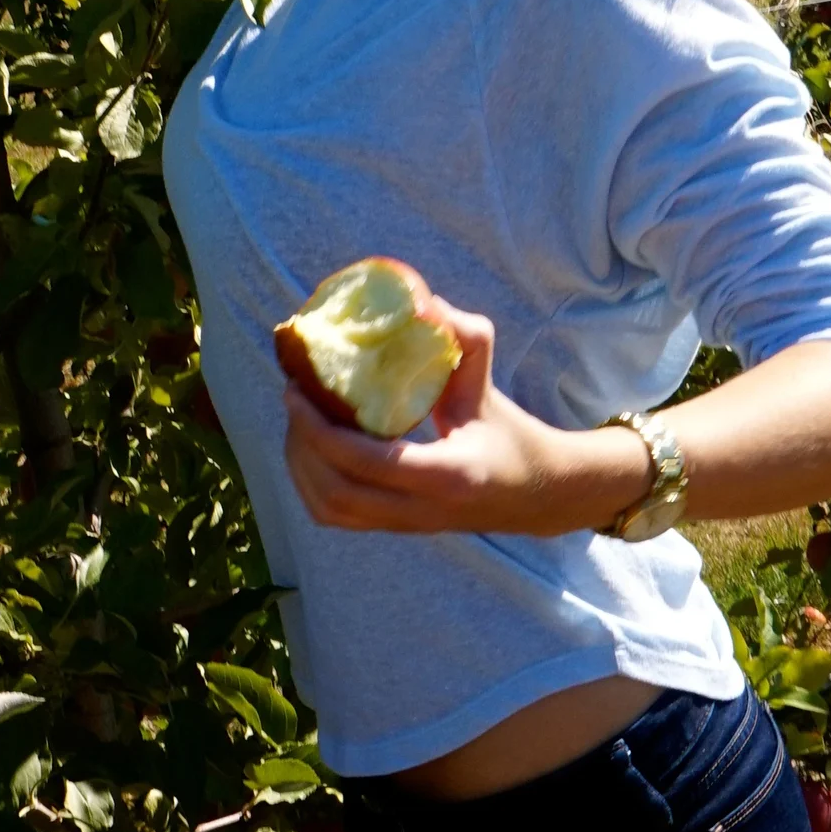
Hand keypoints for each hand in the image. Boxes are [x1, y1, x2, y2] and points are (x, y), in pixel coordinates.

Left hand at [280, 302, 643, 539]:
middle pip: (335, 493)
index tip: (298, 390)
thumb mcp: (490, 385)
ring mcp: (404, 526)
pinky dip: (312, 483)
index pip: (367, 463)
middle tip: (295, 397)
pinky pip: (336, 516)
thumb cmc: (510, 434)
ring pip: (329, 511)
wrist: (535, 495)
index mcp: (448, 476)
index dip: (320, 429)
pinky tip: (313, 447)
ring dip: (301, 467)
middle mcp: (421, 511)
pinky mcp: (393, 529)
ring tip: (299, 420)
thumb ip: (467, 339)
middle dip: (302, 445)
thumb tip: (423, 302)